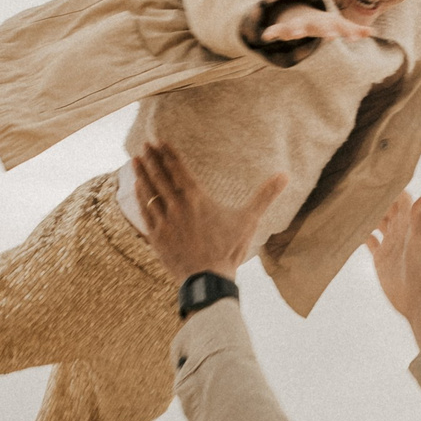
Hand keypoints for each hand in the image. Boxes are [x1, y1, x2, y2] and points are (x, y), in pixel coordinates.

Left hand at [132, 141, 287, 282]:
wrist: (208, 279)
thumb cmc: (230, 248)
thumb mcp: (249, 220)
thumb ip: (265, 195)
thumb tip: (285, 175)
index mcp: (197, 199)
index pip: (179, 170)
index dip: (168, 154)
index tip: (159, 141)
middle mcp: (177, 206)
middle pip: (161, 177)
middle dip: (152, 159)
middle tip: (144, 145)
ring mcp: (165, 222)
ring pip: (149, 193)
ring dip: (142, 174)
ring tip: (135, 160)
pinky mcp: (156, 237)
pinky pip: (145, 213)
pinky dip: (140, 199)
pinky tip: (136, 188)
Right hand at [260, 1, 372, 43]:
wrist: (300, 11)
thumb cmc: (323, 22)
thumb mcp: (337, 24)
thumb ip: (352, 29)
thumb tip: (371, 32)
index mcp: (327, 22)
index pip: (339, 27)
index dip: (347, 32)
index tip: (355, 39)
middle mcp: (312, 22)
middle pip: (319, 26)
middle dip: (325, 31)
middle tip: (331, 36)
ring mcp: (297, 24)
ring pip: (296, 27)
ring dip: (295, 31)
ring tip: (293, 35)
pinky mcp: (283, 28)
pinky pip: (277, 30)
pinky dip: (272, 32)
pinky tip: (266, 36)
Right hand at [363, 189, 420, 350]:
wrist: (418, 302)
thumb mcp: (420, 244)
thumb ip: (420, 220)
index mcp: (411, 225)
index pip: (401, 198)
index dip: (391, 187)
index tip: (377, 172)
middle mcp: (400, 231)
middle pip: (386, 208)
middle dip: (375, 197)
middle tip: (356, 183)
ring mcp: (390, 244)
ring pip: (376, 222)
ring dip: (366, 213)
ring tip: (349, 201)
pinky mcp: (381, 258)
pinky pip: (369, 241)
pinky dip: (360, 233)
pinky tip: (348, 227)